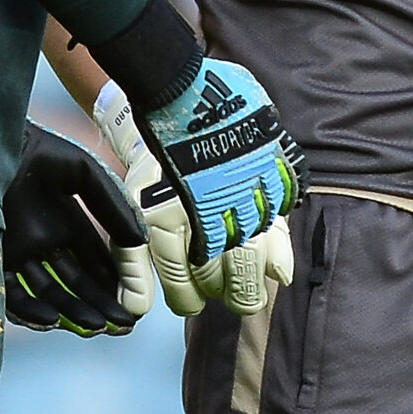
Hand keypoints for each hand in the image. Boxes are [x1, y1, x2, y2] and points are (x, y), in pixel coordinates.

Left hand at [0, 121, 151, 335]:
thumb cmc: (39, 153)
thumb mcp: (85, 174)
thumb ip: (112, 205)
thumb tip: (140, 240)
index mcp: (67, 221)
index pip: (95, 259)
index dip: (114, 280)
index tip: (132, 300)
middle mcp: (45, 241)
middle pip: (76, 281)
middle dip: (100, 303)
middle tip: (121, 325)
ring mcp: (20, 253)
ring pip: (49, 292)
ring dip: (73, 311)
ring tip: (96, 326)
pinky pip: (12, 295)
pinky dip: (31, 311)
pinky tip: (53, 320)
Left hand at [93, 80, 298, 316]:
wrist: (179, 102)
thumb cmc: (154, 166)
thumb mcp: (131, 211)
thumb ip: (131, 264)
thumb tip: (133, 311)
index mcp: (165, 219)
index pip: (182, 281)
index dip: (188, 300)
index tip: (192, 303)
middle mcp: (202, 212)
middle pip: (221, 274)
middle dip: (231, 297)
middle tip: (237, 303)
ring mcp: (235, 196)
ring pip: (248, 257)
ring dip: (251, 281)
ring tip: (252, 293)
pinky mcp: (258, 185)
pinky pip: (276, 229)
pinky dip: (280, 254)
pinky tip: (280, 272)